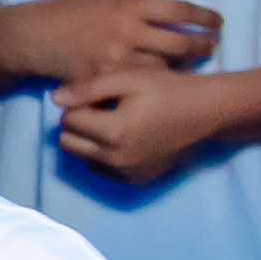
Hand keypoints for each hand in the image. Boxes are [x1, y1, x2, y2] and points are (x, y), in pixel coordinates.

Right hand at [7, 0, 219, 86]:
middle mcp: (126, 32)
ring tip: (191, 66)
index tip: (218, 23)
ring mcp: (114, 59)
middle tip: (213, 47)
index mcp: (130, 5)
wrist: (33, 37)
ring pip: (162, 69)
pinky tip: (162, 84)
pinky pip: (136, 86)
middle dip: (202, 46)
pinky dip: (153, 84)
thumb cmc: (71, 8)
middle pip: (179, 44)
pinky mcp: (102, 80)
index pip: (180, 11)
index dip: (205, 18)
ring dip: (181, 68)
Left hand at [52, 65, 223, 182]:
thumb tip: (54, 99)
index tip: (99, 94)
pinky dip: (105, 153)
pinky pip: (102, 167)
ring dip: (89, 139)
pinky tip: (126, 135)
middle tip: (103, 107)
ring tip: (116, 119)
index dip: (79, 103)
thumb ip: (88, 88)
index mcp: (113, 133)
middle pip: (68, 142)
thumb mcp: (128, 80)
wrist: (206, 111)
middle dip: (78, 123)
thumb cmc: (168, 89)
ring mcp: (126, 173)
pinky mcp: (135, 179)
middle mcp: (116, 160)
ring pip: (82, 156)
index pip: (68, 120)